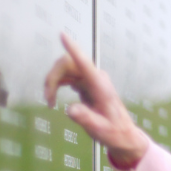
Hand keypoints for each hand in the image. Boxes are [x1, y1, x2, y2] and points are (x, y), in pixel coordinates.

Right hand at [43, 33, 146, 167]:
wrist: (123, 135)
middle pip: (67, 64)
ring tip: (50, 102)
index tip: (63, 35)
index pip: (85, 64)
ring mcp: (91, 79)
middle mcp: (96, 78)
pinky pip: (67, 76)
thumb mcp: (100, 129)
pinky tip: (54, 98)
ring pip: (65, 69)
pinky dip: (57, 85)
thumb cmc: (114, 132)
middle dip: (52, 78)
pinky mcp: (86, 83)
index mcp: (101, 86)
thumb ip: (86, 119)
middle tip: (48, 99)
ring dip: (53, 82)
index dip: (73, 49)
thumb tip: (70, 110)